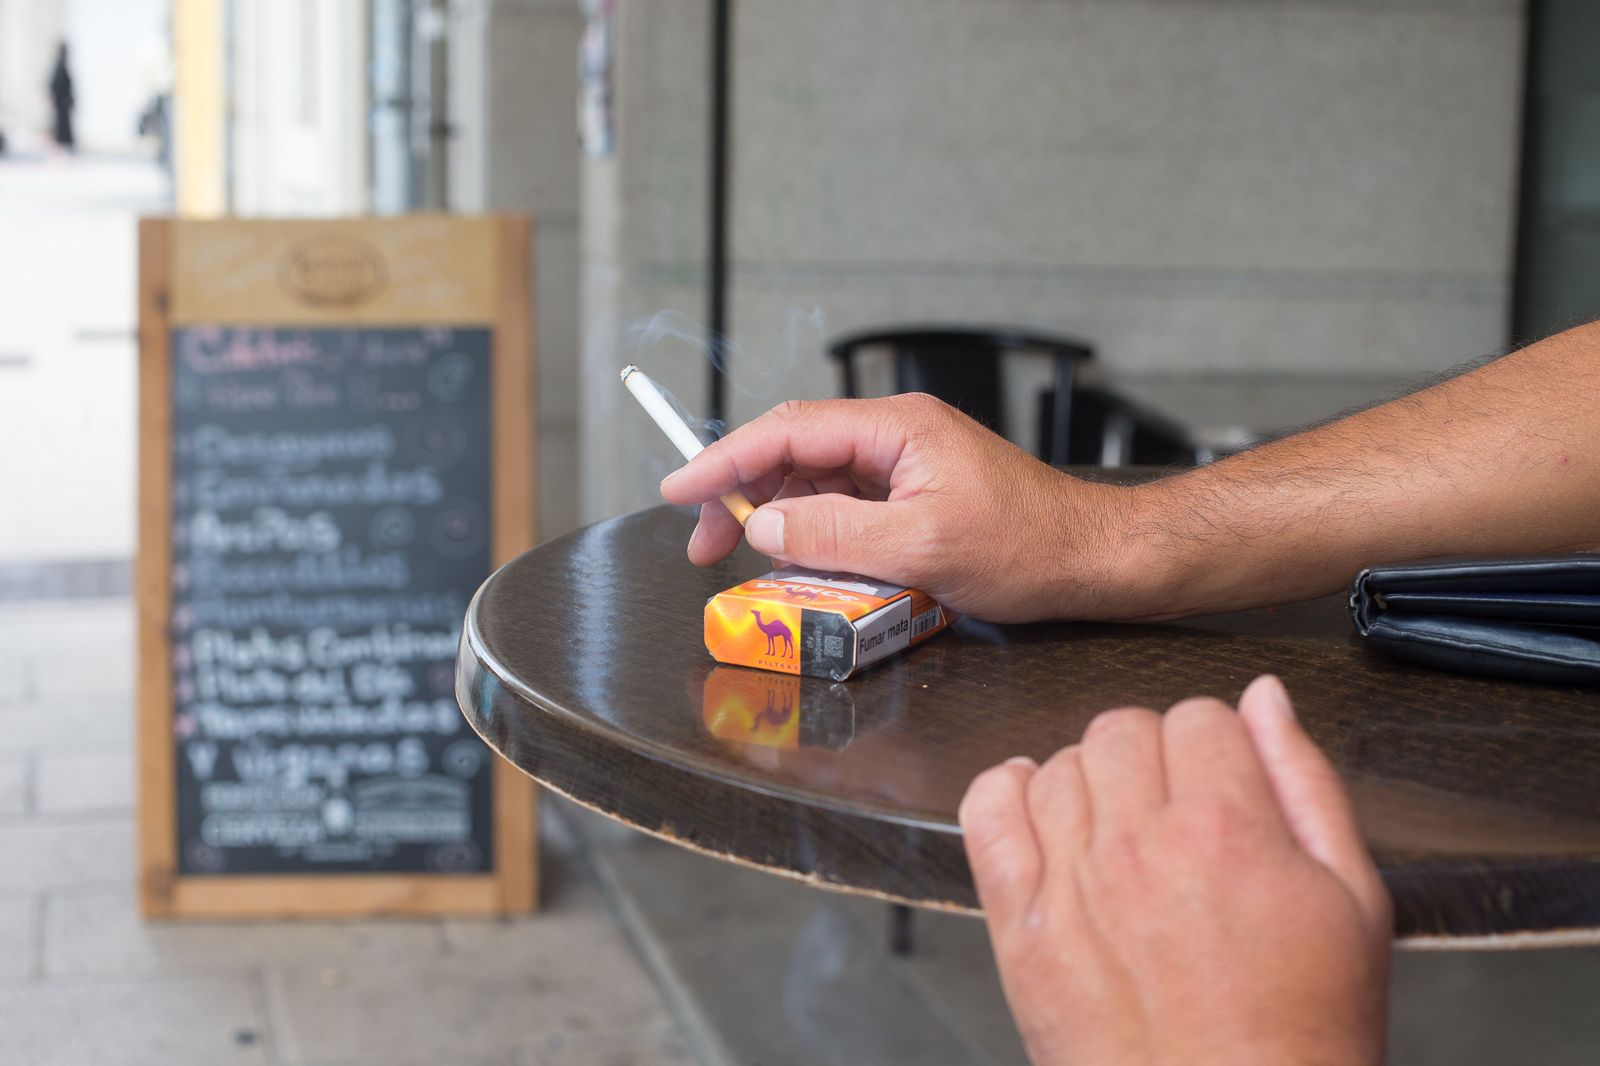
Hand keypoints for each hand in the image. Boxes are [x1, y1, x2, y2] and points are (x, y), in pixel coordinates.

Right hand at [659, 394, 1149, 621]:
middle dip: (743, 496)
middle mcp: (895, 436)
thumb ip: (837, 534)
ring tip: (753, 566)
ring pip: (815, 483)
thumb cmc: (1028, 547)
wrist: (1093, 560)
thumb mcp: (923, 548)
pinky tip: (805, 567)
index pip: (787, 431)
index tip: (679, 490)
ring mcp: (905, 465)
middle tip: (709, 548)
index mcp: (896, 428)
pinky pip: (846, 508)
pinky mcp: (914, 496)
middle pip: (792, 453)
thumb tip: (767, 526)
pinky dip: (815, 535)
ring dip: (778, 521)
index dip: (724, 460)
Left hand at [959, 676, 1391, 1065]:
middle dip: (1156, 755)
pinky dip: (1006, 793)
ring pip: (1058, 764)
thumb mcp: (1354, 901)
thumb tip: (1266, 696)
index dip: (1220, 746)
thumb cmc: (1302, 1029)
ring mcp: (1068, 882)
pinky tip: (1040, 809)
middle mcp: (1136, 843)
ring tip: (1124, 830)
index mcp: (1225, 828)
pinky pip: (987, 813)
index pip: (1200, 716)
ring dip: (1091, 780)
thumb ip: (1306, 781)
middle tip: (1181, 811)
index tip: (1227, 783)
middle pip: (1122, 729)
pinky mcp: (1018, 925)